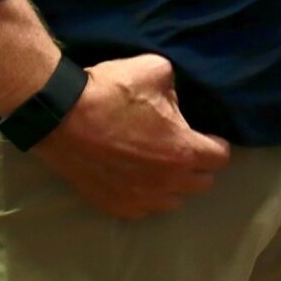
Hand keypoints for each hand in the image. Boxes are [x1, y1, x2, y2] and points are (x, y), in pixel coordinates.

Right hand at [29, 53, 231, 218]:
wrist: (61, 116)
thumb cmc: (110, 92)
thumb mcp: (155, 70)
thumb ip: (176, 88)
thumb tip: (175, 102)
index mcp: (182, 151)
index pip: (220, 158)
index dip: (216, 143)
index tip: (205, 134)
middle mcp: (167, 183)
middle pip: (201, 183)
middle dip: (197, 164)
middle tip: (180, 145)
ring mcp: (140, 199)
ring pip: (173, 200)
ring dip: (173, 184)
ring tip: (157, 164)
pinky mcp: (115, 206)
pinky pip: (143, 209)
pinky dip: (145, 195)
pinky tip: (134, 177)